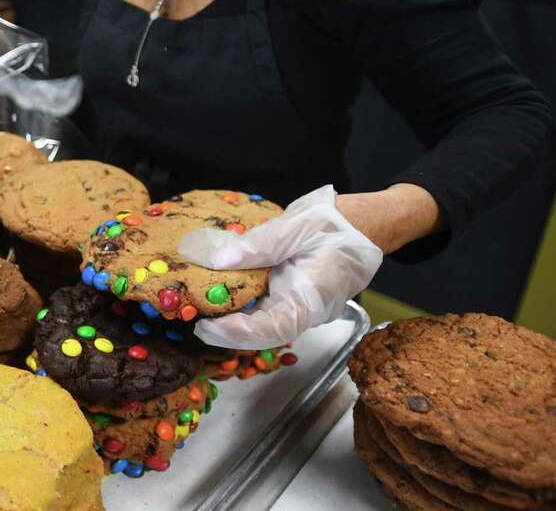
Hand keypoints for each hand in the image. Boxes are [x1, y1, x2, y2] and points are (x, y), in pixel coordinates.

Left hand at [176, 185, 382, 349]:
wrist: (362, 224)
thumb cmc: (334, 224)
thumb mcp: (296, 226)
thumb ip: (259, 245)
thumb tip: (218, 260)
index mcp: (313, 297)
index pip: (274, 328)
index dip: (238, 333)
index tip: (207, 328)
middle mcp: (306, 309)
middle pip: (264, 332)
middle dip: (228, 331)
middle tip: (193, 320)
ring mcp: (300, 305)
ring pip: (263, 322)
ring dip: (233, 318)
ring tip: (200, 308)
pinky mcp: (293, 297)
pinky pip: (266, 308)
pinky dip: (242, 305)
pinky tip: (220, 294)